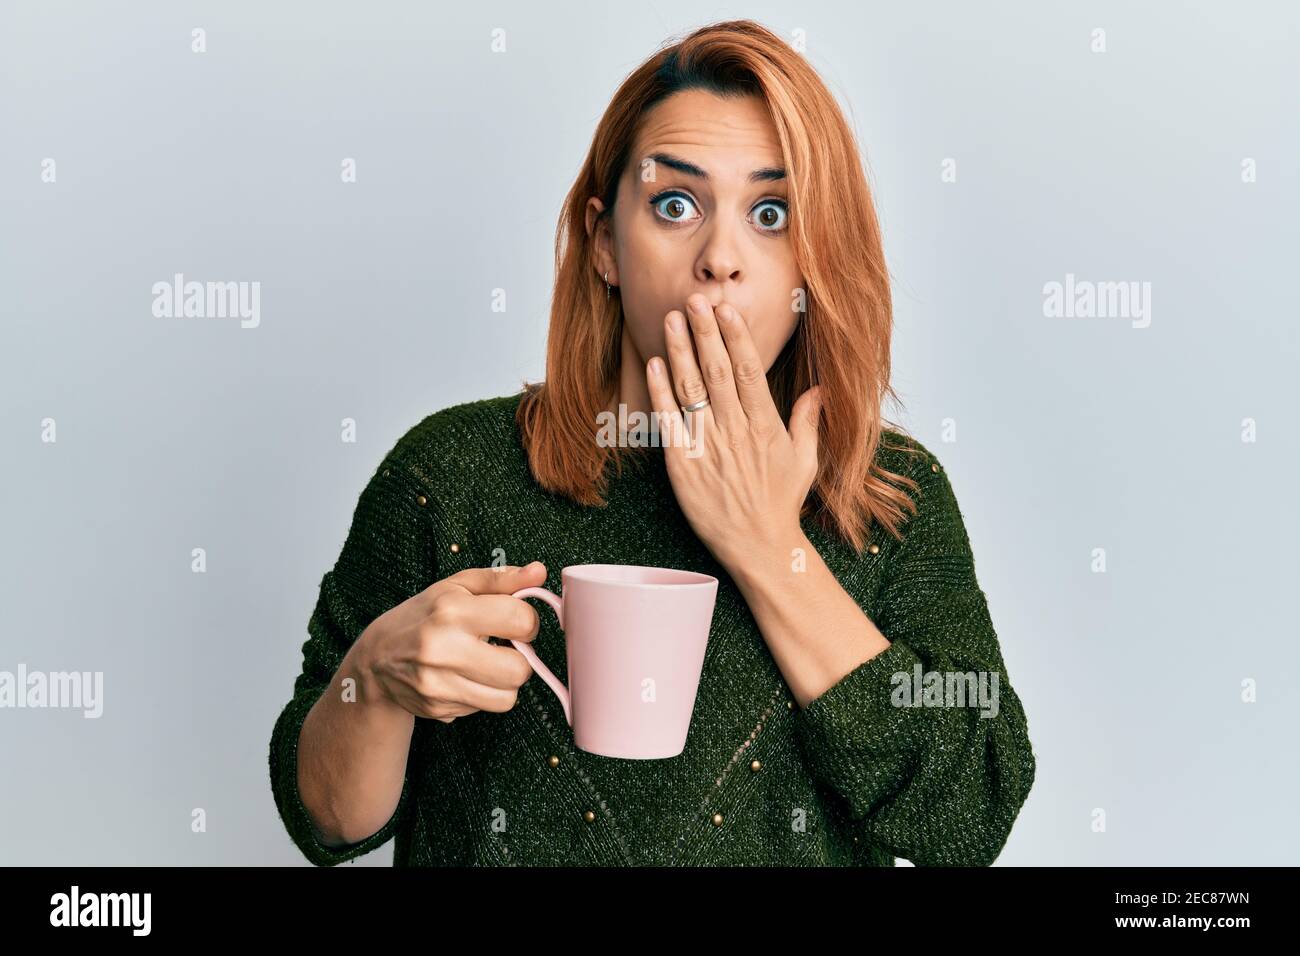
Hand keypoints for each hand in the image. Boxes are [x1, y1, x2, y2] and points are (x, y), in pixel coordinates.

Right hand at [352, 563, 546, 722]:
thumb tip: (539, 572)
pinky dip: (482, 695)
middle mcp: (443, 649)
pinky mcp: (438, 708)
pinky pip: (484, 709)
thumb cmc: (423, 617)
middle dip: (519, 659)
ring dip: (504, 682)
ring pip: (507, 698)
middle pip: (519, 669)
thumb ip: (501, 579)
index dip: (527, 622)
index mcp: (452, 610)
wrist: (377, 659)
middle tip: (501, 648)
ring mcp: (439, 684)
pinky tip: (464, 679)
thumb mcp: (457, 587)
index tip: (514, 622)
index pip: (521, 621)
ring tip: (485, 664)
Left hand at [644, 293, 822, 575]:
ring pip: (692, 389)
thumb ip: (807, 421)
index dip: (736, 337)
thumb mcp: (805, 460)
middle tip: (695, 299)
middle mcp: (736, 431)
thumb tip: (818, 389)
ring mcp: (709, 446)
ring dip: (680, 352)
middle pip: (718, 371)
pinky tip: (655, 364)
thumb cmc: (782, 504)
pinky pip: (670, 421)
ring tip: (672, 319)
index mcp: (766, 425)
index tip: (727, 309)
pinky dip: (661, 391)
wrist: (759, 546)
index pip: (749, 371)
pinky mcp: (684, 465)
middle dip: (705, 333)